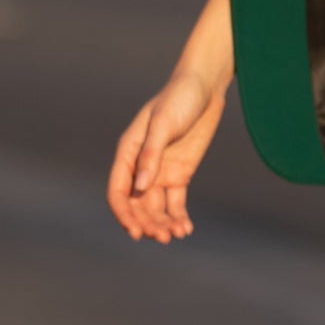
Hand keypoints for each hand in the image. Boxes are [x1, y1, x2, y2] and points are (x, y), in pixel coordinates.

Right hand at [107, 70, 226, 244]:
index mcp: (128, 153)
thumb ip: (151, 153)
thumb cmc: (179, 98)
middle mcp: (141, 167)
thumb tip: (139, 187)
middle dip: (147, 224)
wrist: (205, 87)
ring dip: (163, 224)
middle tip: (163, 237)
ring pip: (155, 208)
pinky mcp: (180, 174)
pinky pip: (175, 202)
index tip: (135, 232)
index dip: (123, 214)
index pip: (118, 191)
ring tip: (177, 234)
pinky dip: (178, 217)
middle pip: (137, 205)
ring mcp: (160, 172)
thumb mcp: (164, 123)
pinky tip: (185, 229)